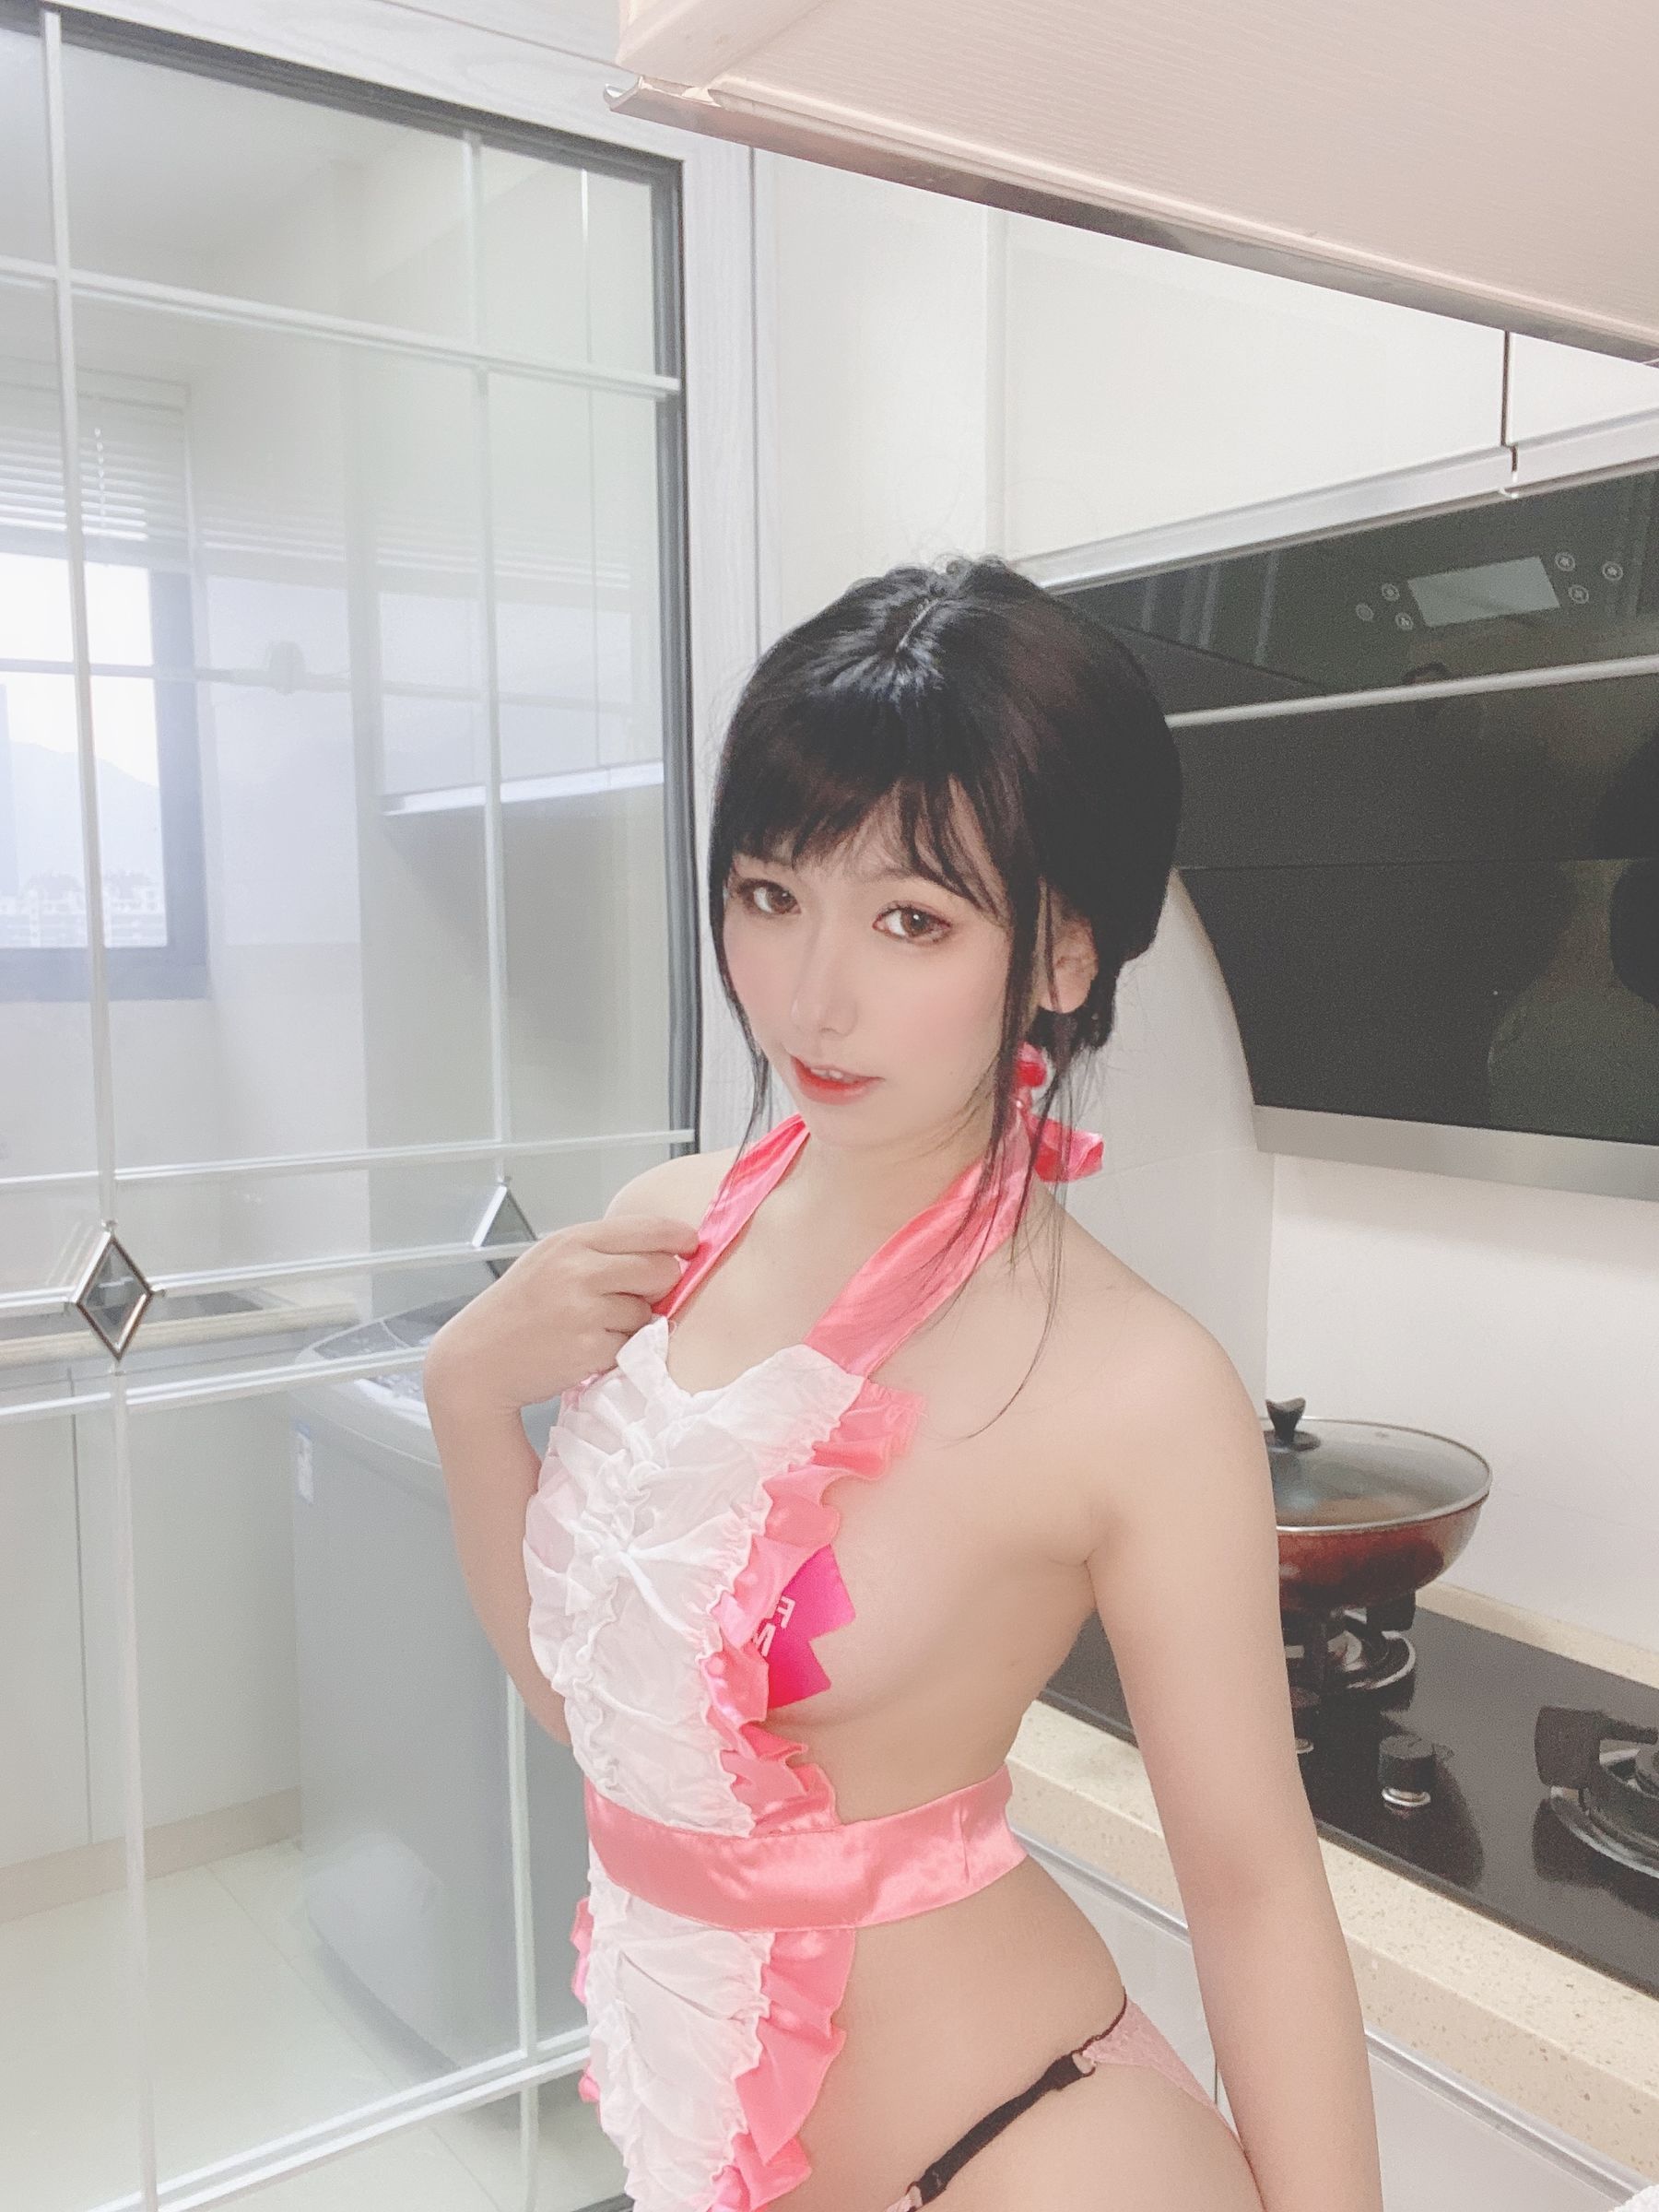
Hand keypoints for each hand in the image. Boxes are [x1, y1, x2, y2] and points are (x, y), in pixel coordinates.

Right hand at [424, 1212, 700, 1414]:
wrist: (477, 1361)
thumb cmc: (518, 1311)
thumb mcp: (551, 1262)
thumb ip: (600, 1253)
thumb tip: (665, 1252)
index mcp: (571, 1241)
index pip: (647, 1230)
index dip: (678, 1238)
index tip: (691, 1245)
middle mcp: (579, 1270)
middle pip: (661, 1269)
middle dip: (660, 1285)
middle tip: (636, 1296)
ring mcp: (584, 1310)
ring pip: (648, 1312)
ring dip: (632, 1323)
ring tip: (593, 1327)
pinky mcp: (590, 1349)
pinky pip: (631, 1345)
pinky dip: (618, 1350)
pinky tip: (586, 1348)